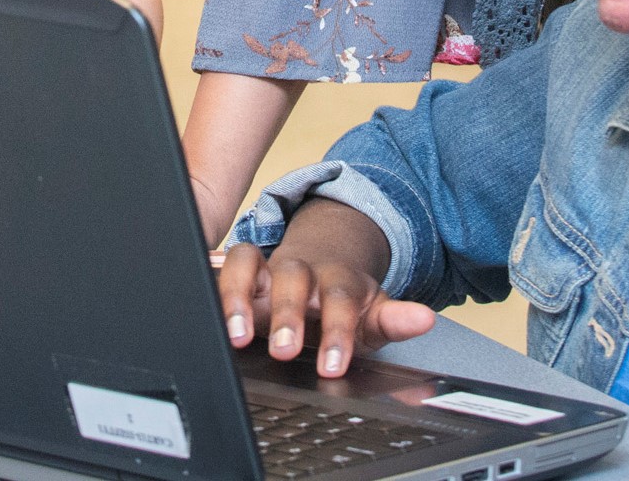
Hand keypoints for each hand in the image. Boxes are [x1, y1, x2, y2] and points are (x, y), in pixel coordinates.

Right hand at [214, 206, 434, 378]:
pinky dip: (213, 277)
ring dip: (240, 296)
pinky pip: (223, 262)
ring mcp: (268, 266)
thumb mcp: (373, 314)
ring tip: (237, 336)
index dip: (338, 332)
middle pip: (294, 278)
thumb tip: (424, 319)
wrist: (320, 267)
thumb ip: (396, 320)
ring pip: (250, 263)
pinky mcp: (241, 270)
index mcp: (339, 280)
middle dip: (288, 313)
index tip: (334, 365)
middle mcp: (301, 269)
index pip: (341, 301)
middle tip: (286, 350)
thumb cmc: (344, 302)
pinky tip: (204, 302)